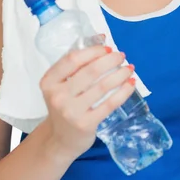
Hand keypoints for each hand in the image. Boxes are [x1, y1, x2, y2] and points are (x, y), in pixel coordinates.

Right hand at [40, 44, 135, 159]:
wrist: (60, 140)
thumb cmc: (65, 105)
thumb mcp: (62, 85)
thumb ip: (77, 64)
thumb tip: (103, 39)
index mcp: (49, 81)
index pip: (73, 59)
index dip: (93, 51)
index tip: (107, 48)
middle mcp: (58, 96)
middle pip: (90, 71)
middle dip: (110, 60)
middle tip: (121, 56)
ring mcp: (71, 111)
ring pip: (102, 86)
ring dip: (120, 74)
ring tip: (129, 68)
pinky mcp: (85, 124)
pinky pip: (109, 103)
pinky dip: (123, 91)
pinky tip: (130, 84)